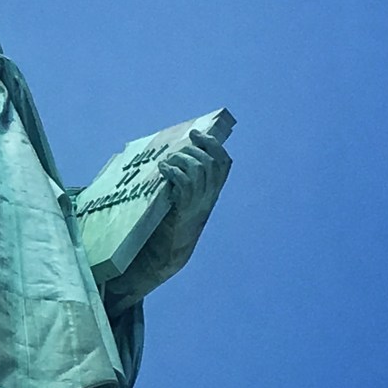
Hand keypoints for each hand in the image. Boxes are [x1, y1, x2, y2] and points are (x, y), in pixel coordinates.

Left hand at [139, 128, 231, 285]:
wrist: (165, 254)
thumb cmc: (169, 224)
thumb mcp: (182, 200)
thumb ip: (183, 183)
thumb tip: (171, 156)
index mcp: (212, 193)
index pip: (224, 164)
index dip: (213, 145)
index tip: (197, 133)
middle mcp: (209, 198)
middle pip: (212, 163)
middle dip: (195, 149)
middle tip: (176, 150)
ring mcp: (197, 204)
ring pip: (200, 170)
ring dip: (182, 159)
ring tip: (167, 161)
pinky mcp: (183, 210)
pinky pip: (184, 184)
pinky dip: (174, 171)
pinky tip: (163, 169)